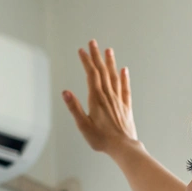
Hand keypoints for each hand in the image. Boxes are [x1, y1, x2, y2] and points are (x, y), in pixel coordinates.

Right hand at [63, 40, 138, 156]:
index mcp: (96, 99)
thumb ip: (75, 108)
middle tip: (93, 42)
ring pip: (114, 77)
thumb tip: (65, 92)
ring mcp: (118, 100)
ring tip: (108, 50)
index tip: (82, 50)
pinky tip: (124, 70)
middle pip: (102, 71)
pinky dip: (124, 78)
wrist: (123, 147)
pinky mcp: (126, 107)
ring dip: (110, 63)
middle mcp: (108, 96)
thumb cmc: (102, 139)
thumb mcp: (83, 125)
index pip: (91, 74)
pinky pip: (125, 89)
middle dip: (96, 56)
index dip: (86, 61)